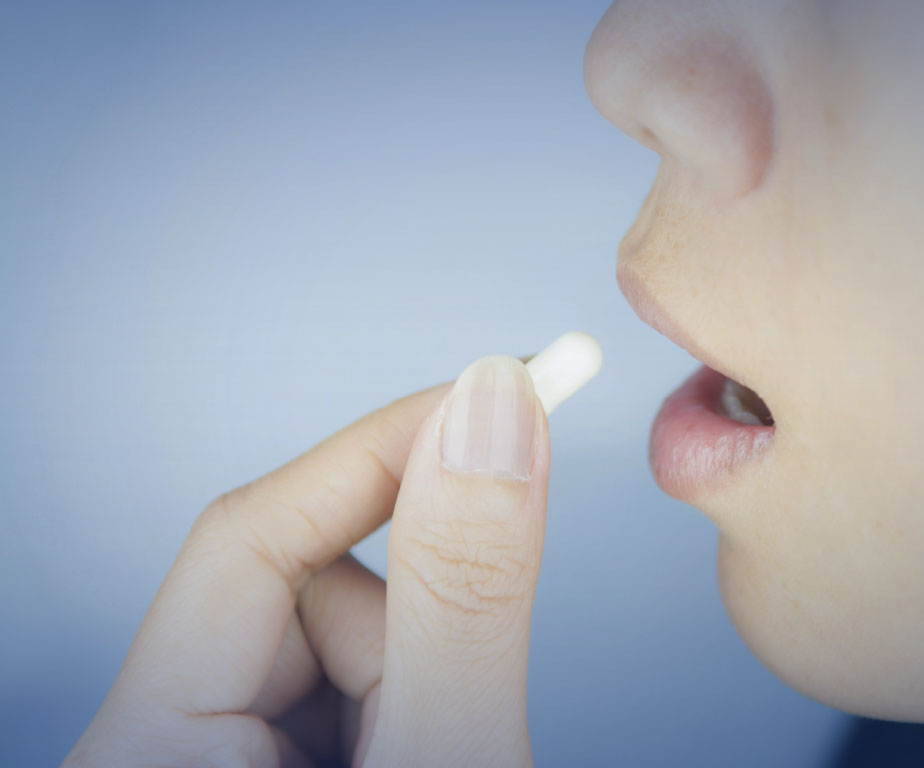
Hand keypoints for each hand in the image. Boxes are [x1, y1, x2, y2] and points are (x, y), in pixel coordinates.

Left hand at [64, 355, 548, 767]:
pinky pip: (341, 684)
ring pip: (336, 639)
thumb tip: (490, 413)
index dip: (390, 449)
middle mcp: (160, 747)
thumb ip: (461, 592)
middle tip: (467, 715)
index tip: (502, 388)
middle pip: (304, 593)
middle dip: (414, 628)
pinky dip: (406, 704)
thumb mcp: (449, 755)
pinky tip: (418, 754)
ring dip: (416, 679)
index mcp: (151, 751)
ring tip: (439, 755)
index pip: (252, 532)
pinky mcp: (257, 761)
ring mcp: (208, 755)